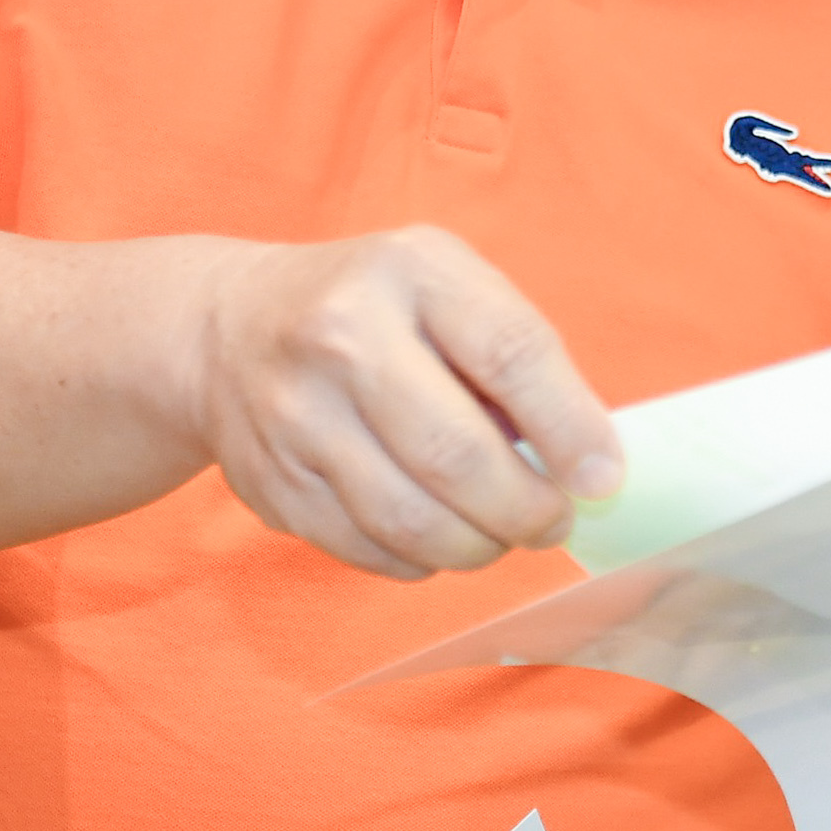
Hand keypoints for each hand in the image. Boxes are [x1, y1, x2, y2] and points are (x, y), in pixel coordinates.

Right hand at [193, 224, 623, 576]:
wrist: (226, 328)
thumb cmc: (374, 307)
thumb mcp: (445, 285)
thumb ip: (514, 357)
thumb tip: (584, 460)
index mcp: (410, 270)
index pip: (511, 353)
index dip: (571, 428)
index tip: (604, 477)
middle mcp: (343, 336)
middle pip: (457, 456)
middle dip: (527, 509)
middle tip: (554, 521)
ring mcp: (298, 415)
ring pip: (412, 521)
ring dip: (480, 546)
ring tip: (503, 534)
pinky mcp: (274, 483)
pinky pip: (370, 551)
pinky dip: (422, 559)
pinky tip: (439, 534)